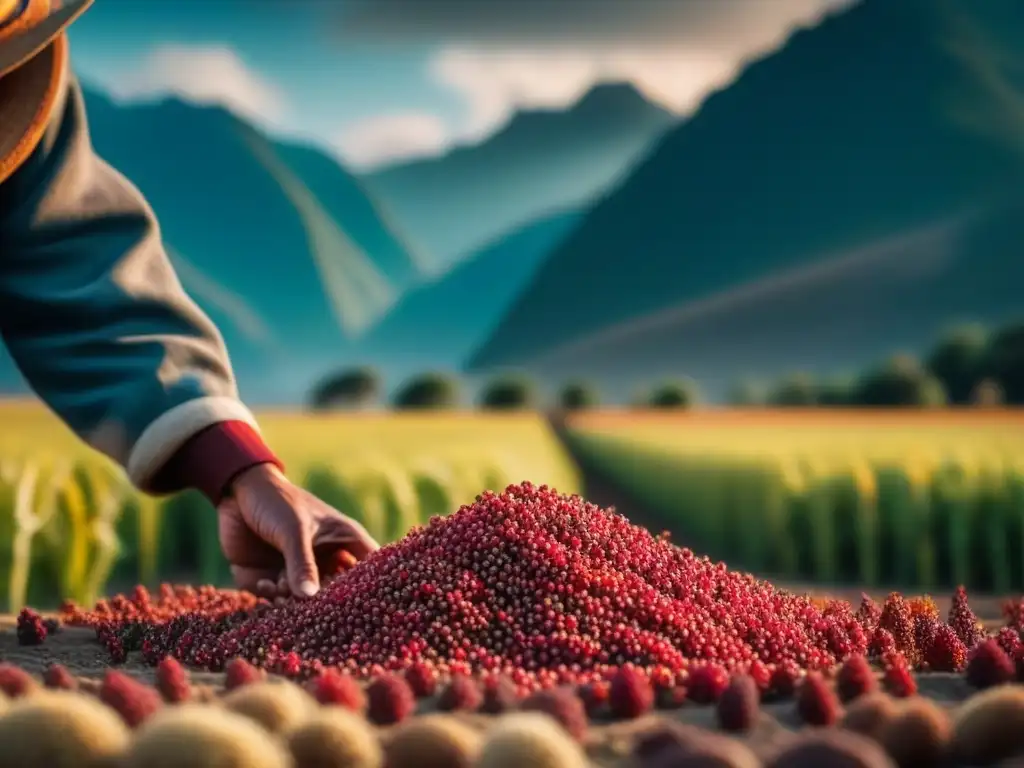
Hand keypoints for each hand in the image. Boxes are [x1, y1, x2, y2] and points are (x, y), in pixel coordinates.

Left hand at [217, 464, 378, 598]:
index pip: (370, 565)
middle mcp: (327, 558)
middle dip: (326, 601)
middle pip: (339, 591)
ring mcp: (302, 570)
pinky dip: (274, 597)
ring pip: (308, 600)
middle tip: (312, 607)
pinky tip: (265, 583)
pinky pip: (281, 599)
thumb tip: (309, 597)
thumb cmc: (276, 501)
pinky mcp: (277, 579)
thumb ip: (302, 564)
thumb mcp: (294, 529)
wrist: (235, 494)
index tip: (363, 601)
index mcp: (344, 539)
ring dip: (296, 601)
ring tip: (280, 590)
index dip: (372, 584)